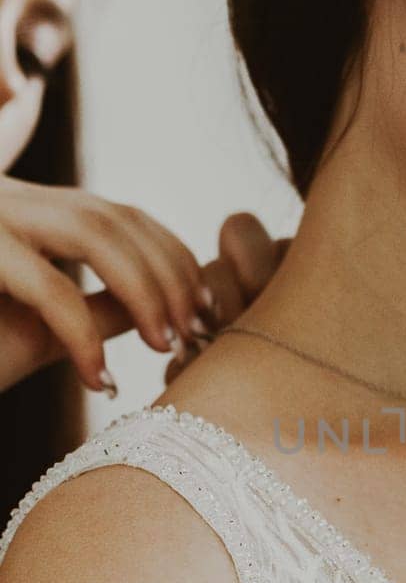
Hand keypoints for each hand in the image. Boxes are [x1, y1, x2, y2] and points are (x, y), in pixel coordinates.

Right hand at [0, 175, 288, 394]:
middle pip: (117, 219)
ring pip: (92, 233)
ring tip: (165, 346)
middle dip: (171, 275)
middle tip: (198, 333)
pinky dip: (84, 337)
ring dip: (145, 291)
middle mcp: (15, 203)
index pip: (126, 220)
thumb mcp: (41, 323)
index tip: (209, 312)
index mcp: (34, 213)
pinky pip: (46, 289)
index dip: (176, 261)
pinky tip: (100, 380)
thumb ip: (99, 306)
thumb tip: (163, 313)